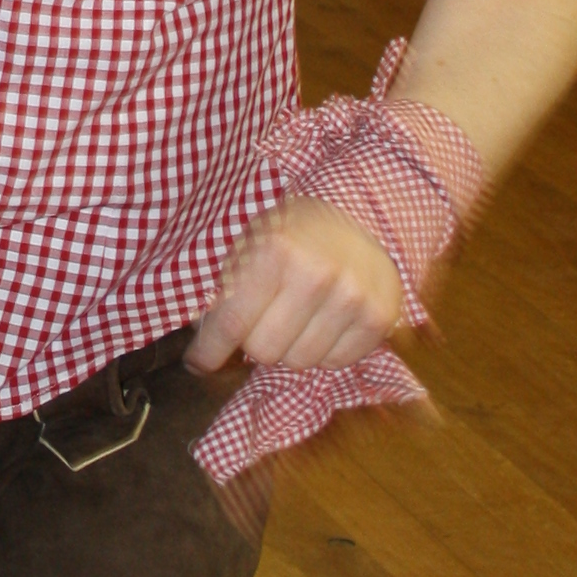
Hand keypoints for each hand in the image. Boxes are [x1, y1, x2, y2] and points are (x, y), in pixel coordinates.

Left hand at [184, 196, 409, 377]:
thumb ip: (224, 292)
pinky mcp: (378, 316)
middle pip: (264, 351)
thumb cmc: (291, 233)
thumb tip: (202, 347)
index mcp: (274, 251)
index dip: (209, 352)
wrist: (357, 213)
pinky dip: (324, 351)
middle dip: (254, 342)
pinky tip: (324, 322)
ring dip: (291, 347)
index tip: (198, 363)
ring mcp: (351, 297)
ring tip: (295, 318)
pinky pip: (336, 362)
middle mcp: (315, 275)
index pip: (232, 323)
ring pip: (300, 361)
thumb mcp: (249, 245)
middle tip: (261, 322)